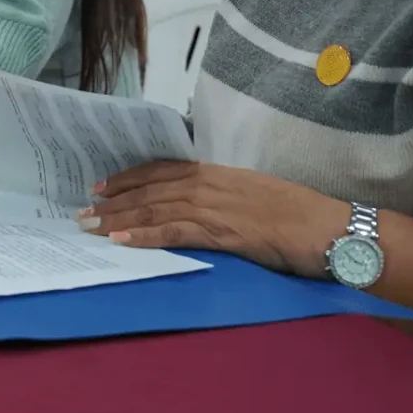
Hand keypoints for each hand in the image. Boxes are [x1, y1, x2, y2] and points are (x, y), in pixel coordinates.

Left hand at [80, 161, 349, 278]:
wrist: (331, 228)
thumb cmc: (299, 215)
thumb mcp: (254, 195)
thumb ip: (223, 196)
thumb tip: (197, 207)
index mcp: (216, 173)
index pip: (161, 171)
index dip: (128, 179)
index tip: (101, 186)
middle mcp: (209, 184)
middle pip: (149, 191)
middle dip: (113, 203)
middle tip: (81, 212)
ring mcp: (214, 207)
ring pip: (154, 210)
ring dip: (118, 220)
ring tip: (89, 228)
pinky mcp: (222, 232)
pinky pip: (174, 233)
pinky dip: (144, 236)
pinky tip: (122, 242)